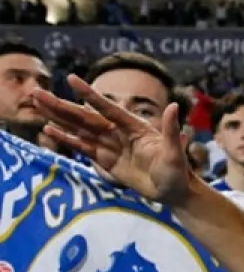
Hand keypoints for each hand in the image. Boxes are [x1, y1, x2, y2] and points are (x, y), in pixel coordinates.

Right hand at [28, 74, 190, 204]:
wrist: (174, 192)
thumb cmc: (178, 171)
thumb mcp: (175, 152)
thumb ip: (170, 130)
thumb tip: (174, 105)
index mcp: (134, 126)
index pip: (107, 108)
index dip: (89, 95)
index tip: (72, 79)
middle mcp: (118, 132)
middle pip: (85, 116)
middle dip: (61, 105)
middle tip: (36, 92)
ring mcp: (110, 145)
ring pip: (79, 128)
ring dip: (58, 117)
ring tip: (36, 104)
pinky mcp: (105, 160)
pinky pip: (83, 147)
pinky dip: (66, 138)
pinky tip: (48, 129)